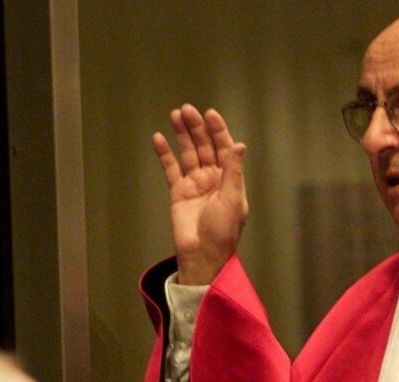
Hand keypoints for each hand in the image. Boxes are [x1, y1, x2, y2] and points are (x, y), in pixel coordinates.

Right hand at [152, 104, 247, 284]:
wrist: (201, 254)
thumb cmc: (222, 231)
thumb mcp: (233, 200)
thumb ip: (234, 172)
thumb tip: (240, 145)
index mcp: (230, 179)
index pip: (225, 148)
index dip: (218, 131)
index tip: (210, 114)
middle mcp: (213, 178)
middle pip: (205, 146)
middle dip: (197, 128)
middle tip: (187, 110)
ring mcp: (195, 183)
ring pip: (188, 153)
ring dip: (182, 135)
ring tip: (175, 115)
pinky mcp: (178, 192)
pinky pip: (171, 168)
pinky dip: (165, 153)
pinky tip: (159, 138)